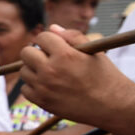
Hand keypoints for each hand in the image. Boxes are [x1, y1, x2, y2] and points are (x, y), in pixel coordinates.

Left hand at [18, 24, 134, 126]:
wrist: (111, 106)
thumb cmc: (105, 76)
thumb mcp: (94, 51)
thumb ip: (72, 36)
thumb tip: (52, 28)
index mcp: (65, 55)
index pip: (42, 37)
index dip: (48, 39)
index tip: (54, 45)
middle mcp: (51, 71)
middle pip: (26, 53)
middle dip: (36, 52)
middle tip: (48, 58)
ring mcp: (44, 88)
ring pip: (24, 71)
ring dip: (34, 69)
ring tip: (51, 73)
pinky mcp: (42, 102)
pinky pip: (25, 89)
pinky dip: (33, 86)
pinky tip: (48, 86)